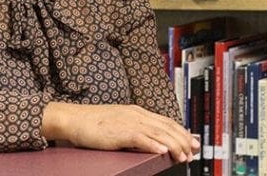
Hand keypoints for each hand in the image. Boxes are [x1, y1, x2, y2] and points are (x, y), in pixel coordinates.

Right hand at [41, 102, 199, 162]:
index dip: (181, 131)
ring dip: (173, 145)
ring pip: (158, 132)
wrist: (72, 118)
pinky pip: (141, 138)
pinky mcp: (119, 131)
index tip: (193, 141)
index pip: (164, 121)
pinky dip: (154, 144)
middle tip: (194, 150)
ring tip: (184, 155)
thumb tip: (150, 140)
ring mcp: (127, 122)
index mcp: (135, 111)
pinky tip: (163, 151)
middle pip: (166, 126)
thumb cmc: (91, 123)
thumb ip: (134, 128)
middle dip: (183, 139)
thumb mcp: (117, 122)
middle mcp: (135, 114)